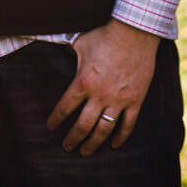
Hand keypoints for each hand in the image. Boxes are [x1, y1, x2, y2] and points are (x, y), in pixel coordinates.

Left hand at [46, 19, 159, 155]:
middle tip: (67, 147)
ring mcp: (119, 100)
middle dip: (73, 139)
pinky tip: (114, 145)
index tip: (50, 127)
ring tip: (85, 152)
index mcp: (83, 81)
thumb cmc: (104, 36)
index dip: (56, 119)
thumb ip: (69, 53)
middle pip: (83, 125)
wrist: (134, 33)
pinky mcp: (135, 100)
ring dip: (93, 143)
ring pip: (104, 130)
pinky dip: (121, 137)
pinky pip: (128, 125)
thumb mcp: (80, 43)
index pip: (65, 107)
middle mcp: (99, 95)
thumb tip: (55, 49)